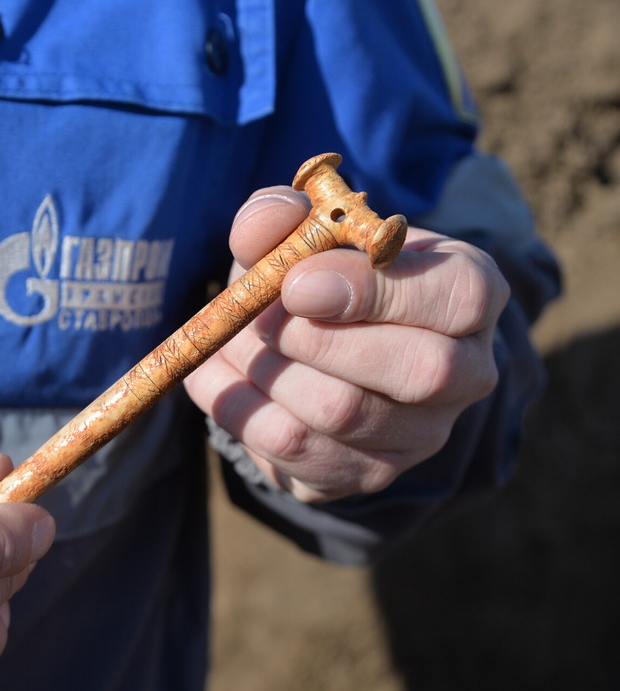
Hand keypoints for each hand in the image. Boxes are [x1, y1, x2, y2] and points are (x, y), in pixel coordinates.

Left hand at [186, 186, 509, 502]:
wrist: (309, 345)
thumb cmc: (319, 275)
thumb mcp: (304, 232)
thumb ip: (283, 217)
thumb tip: (266, 221)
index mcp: (469, 292)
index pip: (460, 296)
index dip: (374, 290)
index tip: (297, 283)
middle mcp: (466, 371)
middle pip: (420, 371)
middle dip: (317, 339)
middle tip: (259, 318)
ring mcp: (422, 434)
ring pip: (345, 413)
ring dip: (267, 370)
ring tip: (232, 339)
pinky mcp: (367, 473)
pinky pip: (295, 450)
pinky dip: (239, 408)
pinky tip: (221, 375)